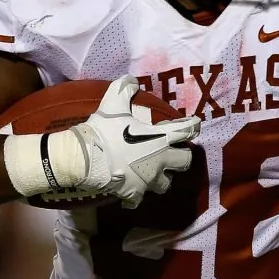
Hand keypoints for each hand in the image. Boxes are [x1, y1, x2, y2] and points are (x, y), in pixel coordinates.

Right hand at [72, 75, 199, 208]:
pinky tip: (130, 189)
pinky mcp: (134, 194)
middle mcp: (161, 161)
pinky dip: (136, 194)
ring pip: (166, 184)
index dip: (192, 126)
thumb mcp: (113, 103)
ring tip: (153, 172)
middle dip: (181, 156)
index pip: (187, 130)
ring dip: (162, 177)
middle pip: (185, 162)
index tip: (193, 125)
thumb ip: (124, 88)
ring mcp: (148, 180)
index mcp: (161, 138)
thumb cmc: (104, 130)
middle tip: (172, 152)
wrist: (85, 159)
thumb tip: (132, 79)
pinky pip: (140, 199)